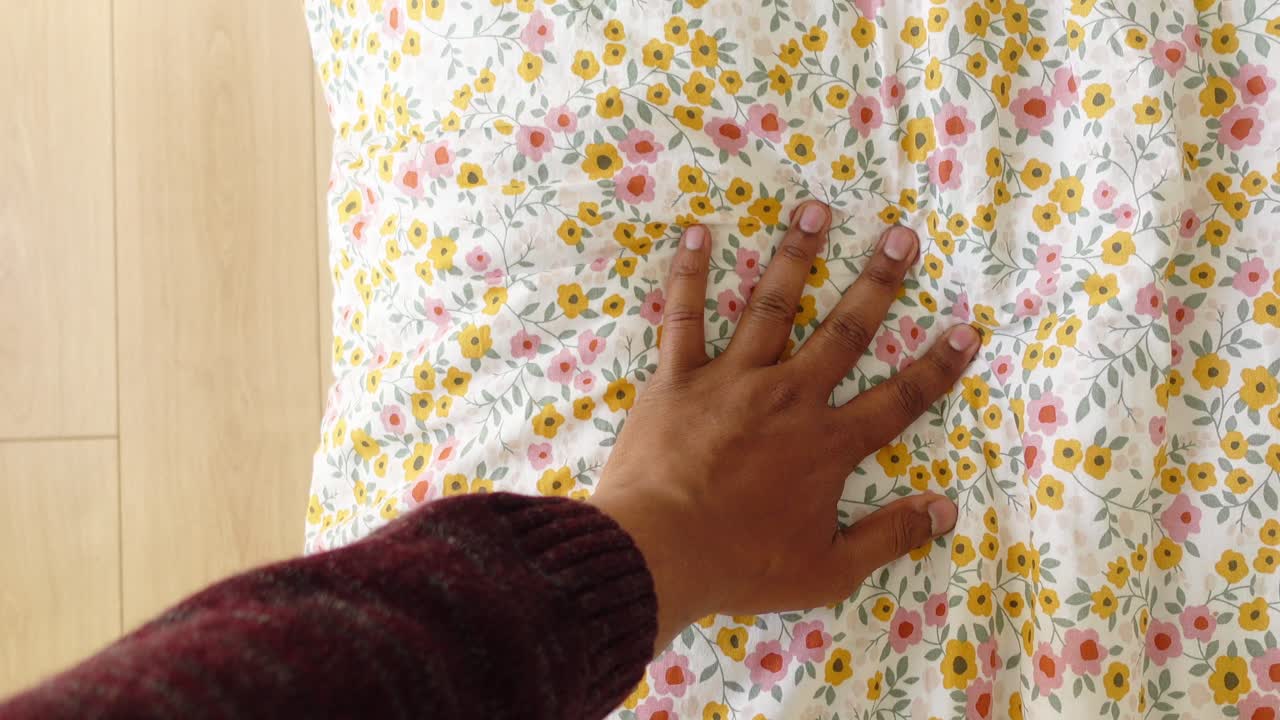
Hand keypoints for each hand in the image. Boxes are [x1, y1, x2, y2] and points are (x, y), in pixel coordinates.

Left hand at [589, 200, 979, 651]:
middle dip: (878, 281)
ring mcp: (731, 380)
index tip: (966, 328)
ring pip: (771, 306)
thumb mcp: (827, 570)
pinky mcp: (677, 378)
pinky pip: (683, 316)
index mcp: (827, 444)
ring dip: (796, 255)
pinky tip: (697, 232)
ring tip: (815, 210)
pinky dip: (688, 274)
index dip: (937, 366)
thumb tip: (946, 510)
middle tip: (900, 235)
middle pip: (844, 331)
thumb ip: (888, 536)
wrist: (656, 553)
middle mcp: (788, 397)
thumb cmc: (740, 565)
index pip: (898, 400)